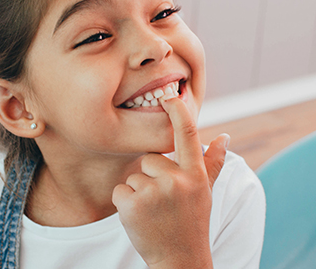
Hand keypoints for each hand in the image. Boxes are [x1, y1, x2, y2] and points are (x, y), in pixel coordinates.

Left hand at [112, 97, 229, 268]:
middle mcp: (177, 180)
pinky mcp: (132, 205)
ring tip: (154, 211)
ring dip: (140, 192)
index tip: (169, 94)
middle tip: (163, 200)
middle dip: (152, 175)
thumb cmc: (192, 221)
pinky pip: (120, 190)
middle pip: (149, 158)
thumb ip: (212, 162)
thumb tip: (224, 136)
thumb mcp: (205, 192)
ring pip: (134, 176)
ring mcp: (154, 193)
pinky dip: (126, 203)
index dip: (178, 111)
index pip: (187, 134)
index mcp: (194, 174)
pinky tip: (140, 218)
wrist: (179, 261)